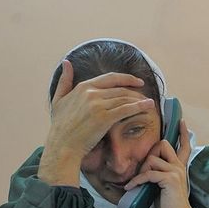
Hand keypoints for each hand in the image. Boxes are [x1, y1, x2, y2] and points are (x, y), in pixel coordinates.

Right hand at [39, 60, 154, 185]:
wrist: (62, 145)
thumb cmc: (60, 126)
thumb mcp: (58, 99)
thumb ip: (64, 81)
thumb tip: (66, 63)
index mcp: (83, 87)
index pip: (111, 78)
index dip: (127, 78)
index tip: (138, 82)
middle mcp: (91, 93)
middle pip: (121, 89)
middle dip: (136, 92)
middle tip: (146, 97)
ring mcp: (98, 105)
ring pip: (125, 98)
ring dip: (140, 100)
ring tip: (150, 103)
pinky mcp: (104, 118)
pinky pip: (126, 109)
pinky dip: (139, 106)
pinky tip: (148, 106)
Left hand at [125, 120, 208, 207]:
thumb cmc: (170, 207)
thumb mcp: (164, 186)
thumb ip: (159, 175)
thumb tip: (144, 169)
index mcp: (180, 168)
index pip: (184, 146)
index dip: (182, 133)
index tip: (182, 121)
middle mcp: (179, 167)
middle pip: (163, 145)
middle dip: (150, 154)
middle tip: (144, 171)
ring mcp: (175, 171)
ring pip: (152, 159)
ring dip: (142, 171)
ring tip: (138, 184)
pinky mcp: (169, 179)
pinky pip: (148, 173)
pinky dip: (137, 181)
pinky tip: (130, 188)